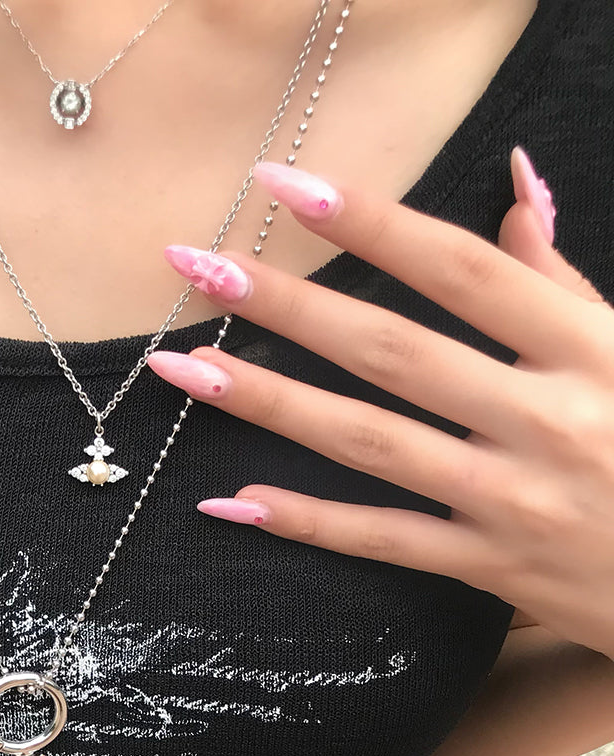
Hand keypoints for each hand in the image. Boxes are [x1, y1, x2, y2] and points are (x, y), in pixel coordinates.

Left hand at [145, 148, 613, 659]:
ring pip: (371, 443)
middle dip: (287, 305)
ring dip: (268, 404)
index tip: (284, 185)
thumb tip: (514, 183)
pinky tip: (231, 499)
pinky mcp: (493, 568)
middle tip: (195, 267)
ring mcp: (513, 501)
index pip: (460, 270)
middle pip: (393, 350)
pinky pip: (383, 539)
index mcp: (587, 348)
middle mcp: (544, 418)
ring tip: (184, 371)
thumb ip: (560, 280)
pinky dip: (307, 521)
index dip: (369, 223)